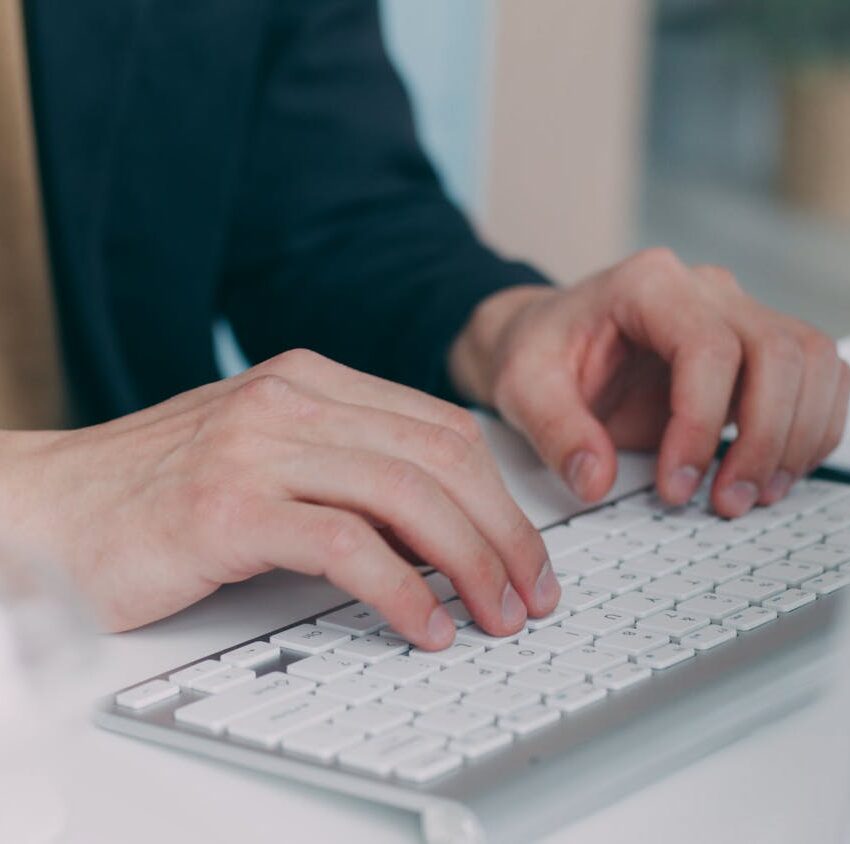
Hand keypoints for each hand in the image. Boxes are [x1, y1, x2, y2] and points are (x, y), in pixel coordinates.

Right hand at [0, 350, 558, 643]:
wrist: (51, 507)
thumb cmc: (164, 489)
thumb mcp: (271, 457)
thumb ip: (348, 471)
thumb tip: (442, 527)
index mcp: (312, 381)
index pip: (441, 428)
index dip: (500, 494)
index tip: (525, 550)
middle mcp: (291, 401)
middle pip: (441, 459)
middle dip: (503, 532)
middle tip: (530, 592)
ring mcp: (258, 447)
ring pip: (407, 495)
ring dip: (470, 563)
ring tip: (495, 616)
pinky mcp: (227, 506)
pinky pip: (346, 546)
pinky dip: (401, 592)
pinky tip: (425, 628)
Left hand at [450, 248, 849, 517]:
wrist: (544, 338)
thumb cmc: (535, 351)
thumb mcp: (520, 388)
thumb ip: (555, 432)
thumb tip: (595, 481)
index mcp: (646, 285)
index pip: (707, 348)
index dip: (701, 424)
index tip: (675, 484)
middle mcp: (703, 291)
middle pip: (777, 352)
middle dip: (764, 438)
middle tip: (727, 502)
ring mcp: (734, 315)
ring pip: (809, 362)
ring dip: (797, 436)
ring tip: (753, 495)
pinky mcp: (749, 349)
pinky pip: (812, 376)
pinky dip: (809, 426)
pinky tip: (775, 471)